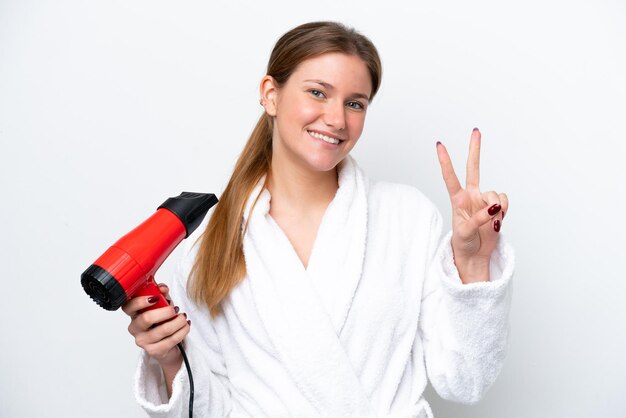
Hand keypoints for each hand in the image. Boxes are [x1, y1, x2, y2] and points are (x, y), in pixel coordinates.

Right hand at [122, 283, 190, 368]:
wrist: (169, 345)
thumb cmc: (163, 321)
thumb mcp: (163, 304)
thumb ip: (162, 294)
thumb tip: (162, 288)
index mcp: (135, 314)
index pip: (128, 307)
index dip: (139, 301)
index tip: (154, 298)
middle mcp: (135, 328)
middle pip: (146, 319)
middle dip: (165, 312)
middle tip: (175, 309)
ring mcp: (143, 341)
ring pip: (163, 330)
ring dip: (178, 322)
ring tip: (183, 318)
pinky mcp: (154, 351)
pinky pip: (171, 340)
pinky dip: (182, 331)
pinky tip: (185, 327)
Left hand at [436, 128, 508, 282]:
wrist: (475, 254)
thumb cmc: (463, 242)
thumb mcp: (465, 231)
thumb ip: (478, 218)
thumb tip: (493, 207)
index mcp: (457, 199)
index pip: (450, 177)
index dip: (445, 161)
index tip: (439, 145)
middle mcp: (471, 196)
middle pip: (473, 168)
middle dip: (475, 150)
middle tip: (476, 131)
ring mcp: (484, 200)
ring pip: (496, 194)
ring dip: (496, 208)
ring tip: (491, 222)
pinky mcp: (497, 208)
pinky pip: (505, 202)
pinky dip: (504, 212)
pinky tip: (497, 221)